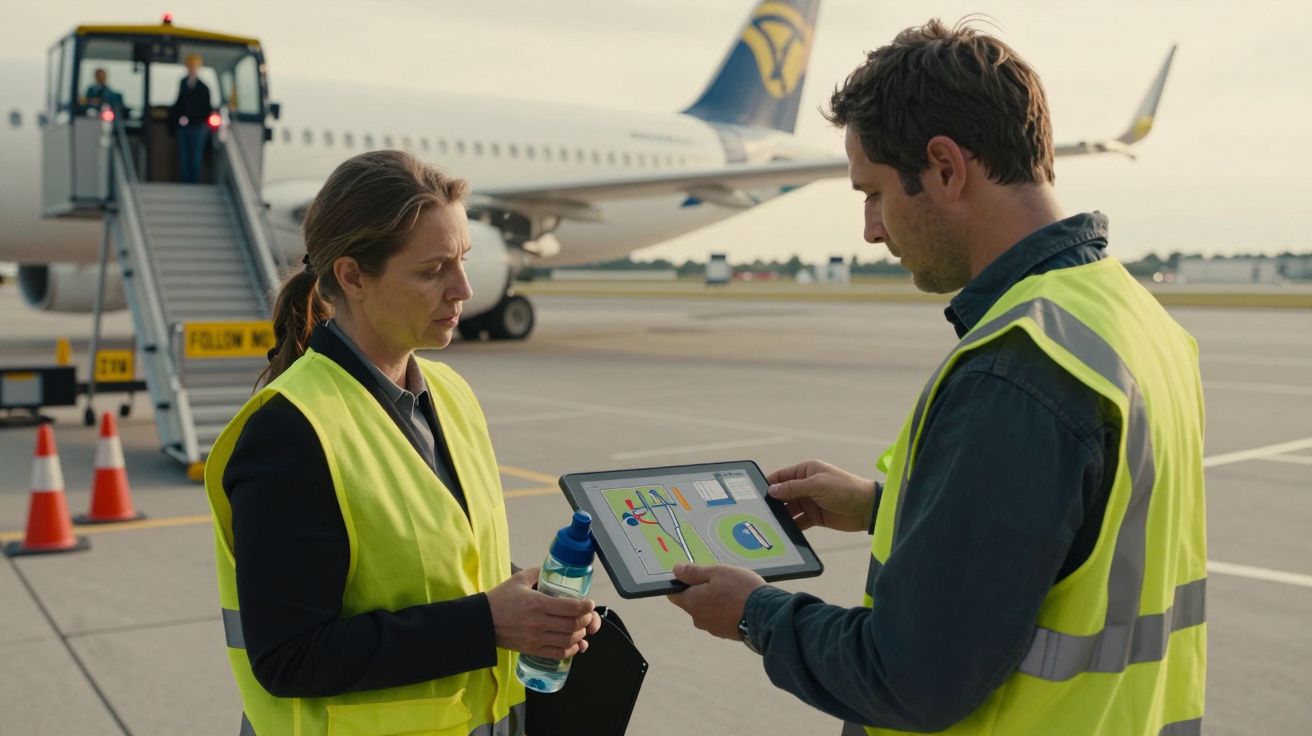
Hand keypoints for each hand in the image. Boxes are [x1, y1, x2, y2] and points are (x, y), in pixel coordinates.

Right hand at [486, 567, 601, 659]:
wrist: (482, 622)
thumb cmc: (500, 599)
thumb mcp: (519, 579)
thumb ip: (538, 573)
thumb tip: (554, 570)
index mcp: (538, 603)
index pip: (571, 607)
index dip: (586, 606)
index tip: (589, 603)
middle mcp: (539, 622)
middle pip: (573, 625)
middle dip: (586, 620)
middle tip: (587, 615)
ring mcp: (536, 638)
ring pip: (568, 640)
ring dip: (580, 635)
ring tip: (580, 628)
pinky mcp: (533, 650)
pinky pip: (558, 654)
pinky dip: (570, 650)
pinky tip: (574, 644)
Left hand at [666, 563, 765, 639]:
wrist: (766, 614)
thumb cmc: (740, 590)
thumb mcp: (716, 572)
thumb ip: (694, 572)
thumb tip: (676, 570)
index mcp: (692, 603)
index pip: (674, 594)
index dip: (681, 584)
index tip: (694, 576)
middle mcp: (699, 619)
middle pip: (693, 602)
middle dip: (703, 591)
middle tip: (721, 581)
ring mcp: (713, 628)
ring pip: (709, 611)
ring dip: (716, 602)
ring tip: (734, 592)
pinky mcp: (727, 634)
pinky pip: (721, 619)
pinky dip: (727, 611)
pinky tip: (740, 603)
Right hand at [767, 459, 874, 531]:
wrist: (867, 508)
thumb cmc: (845, 489)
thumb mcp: (817, 485)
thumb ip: (793, 488)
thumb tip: (772, 490)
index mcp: (806, 471)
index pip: (781, 477)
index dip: (769, 485)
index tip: (754, 494)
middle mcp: (806, 485)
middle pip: (783, 494)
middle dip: (773, 503)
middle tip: (759, 512)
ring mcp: (810, 502)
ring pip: (789, 509)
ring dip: (781, 516)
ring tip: (769, 524)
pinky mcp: (815, 517)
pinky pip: (798, 522)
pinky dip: (792, 527)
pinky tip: (783, 532)